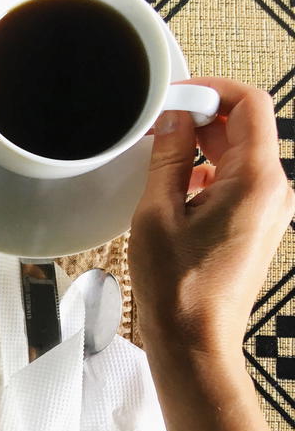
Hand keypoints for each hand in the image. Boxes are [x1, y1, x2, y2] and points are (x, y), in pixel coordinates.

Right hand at [129, 77, 293, 357]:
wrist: (194, 340)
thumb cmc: (177, 287)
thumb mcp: (157, 212)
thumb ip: (169, 157)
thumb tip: (174, 118)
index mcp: (255, 180)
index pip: (249, 104)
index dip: (210, 90)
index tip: (174, 96)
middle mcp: (274, 191)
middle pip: (244, 127)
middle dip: (200, 118)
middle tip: (155, 125)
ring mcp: (269, 209)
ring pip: (237, 155)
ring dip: (200, 147)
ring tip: (158, 156)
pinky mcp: (256, 225)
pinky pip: (235, 182)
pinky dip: (206, 174)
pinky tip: (173, 188)